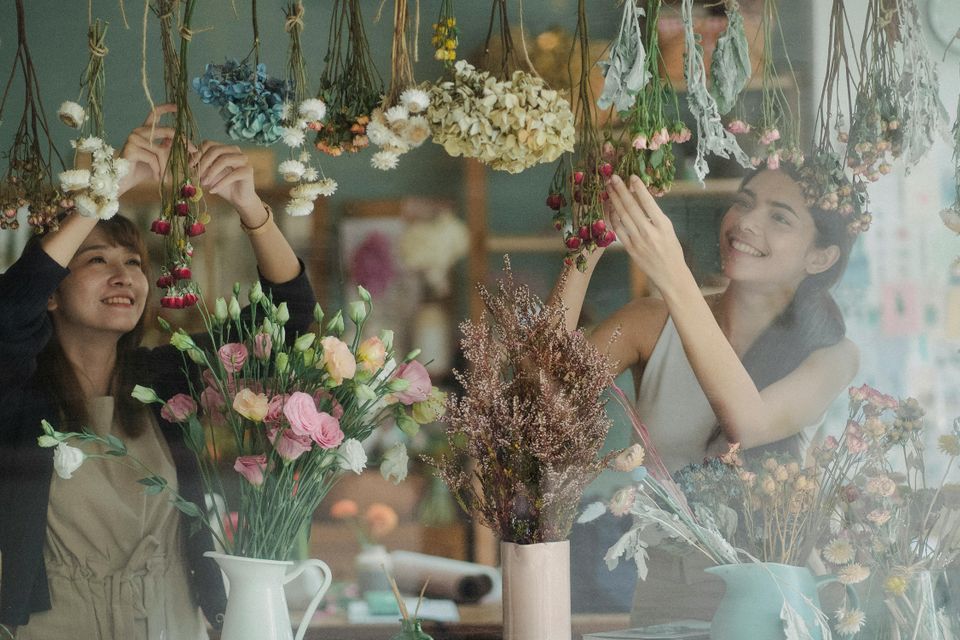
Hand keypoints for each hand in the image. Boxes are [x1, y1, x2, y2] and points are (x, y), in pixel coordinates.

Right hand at [118, 104, 177, 194]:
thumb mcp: (159, 158)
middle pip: (167, 131)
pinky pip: (153, 158)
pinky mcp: (131, 148)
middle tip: (194, 150)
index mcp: (145, 131)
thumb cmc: (141, 170)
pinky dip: (158, 170)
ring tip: (166, 177)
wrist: (123, 181)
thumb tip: (186, 144)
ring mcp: (134, 139)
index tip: (177, 106)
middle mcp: (139, 131)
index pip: (155, 114)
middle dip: (183, 141)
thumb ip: (168, 148)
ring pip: (161, 150)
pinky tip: (157, 178)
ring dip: (166, 166)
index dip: (166, 108)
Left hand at [191, 141, 260, 216]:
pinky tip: (212, 191)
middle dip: (203, 163)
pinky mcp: (248, 171)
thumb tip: (188, 161)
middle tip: (196, 176)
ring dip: (211, 172)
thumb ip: (199, 166)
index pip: (209, 144)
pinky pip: (232, 174)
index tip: (190, 165)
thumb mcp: (207, 174)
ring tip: (204, 183)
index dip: (198, 153)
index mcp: (225, 148)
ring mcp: (243, 160)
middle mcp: (235, 151)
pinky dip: (220, 183)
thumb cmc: (222, 185)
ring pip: (224, 160)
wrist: (238, 198)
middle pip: (216, 150)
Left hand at [605, 174, 688, 293]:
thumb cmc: (672, 250)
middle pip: (631, 207)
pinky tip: (610, 207)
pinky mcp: (630, 249)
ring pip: (622, 217)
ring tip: (609, 189)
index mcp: (663, 225)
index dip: (639, 188)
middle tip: (613, 177)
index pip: (648, 203)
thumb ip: (655, 216)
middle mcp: (650, 232)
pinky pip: (618, 230)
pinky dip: (613, 218)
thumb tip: (641, 198)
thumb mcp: (669, 230)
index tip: (632, 176)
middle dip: (621, 190)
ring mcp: (638, 241)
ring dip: (614, 201)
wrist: (670, 274)